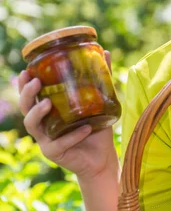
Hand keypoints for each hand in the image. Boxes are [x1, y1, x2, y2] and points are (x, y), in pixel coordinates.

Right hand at [18, 51, 118, 180]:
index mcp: (48, 111)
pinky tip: (86, 128)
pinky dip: (73, 135)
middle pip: (24, 108)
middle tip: (36, 81)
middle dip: (27, 94)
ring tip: (48, 102)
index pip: (29, 96)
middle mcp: (42, 124)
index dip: (24, 84)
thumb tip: (107, 52)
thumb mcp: (100, 102)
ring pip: (32, 125)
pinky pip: (60, 143)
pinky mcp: (54, 153)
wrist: (103, 158)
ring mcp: (45, 140)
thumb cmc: (97, 128)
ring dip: (38, 112)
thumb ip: (101, 80)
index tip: (26, 71)